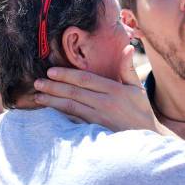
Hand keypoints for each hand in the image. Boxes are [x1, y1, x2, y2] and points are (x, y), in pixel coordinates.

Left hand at [34, 45, 166, 133]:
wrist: (147, 137)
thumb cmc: (140, 110)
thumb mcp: (137, 88)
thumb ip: (128, 68)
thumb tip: (127, 47)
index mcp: (114, 90)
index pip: (86, 80)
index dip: (67, 75)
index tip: (51, 71)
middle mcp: (105, 104)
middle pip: (74, 93)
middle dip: (54, 86)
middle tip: (37, 82)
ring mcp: (99, 118)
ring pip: (71, 107)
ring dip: (53, 101)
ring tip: (38, 96)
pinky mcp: (95, 130)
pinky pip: (74, 120)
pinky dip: (60, 114)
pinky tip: (49, 110)